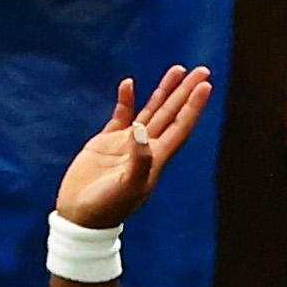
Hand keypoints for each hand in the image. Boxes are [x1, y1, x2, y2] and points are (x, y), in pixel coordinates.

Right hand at [51, 65, 213, 227]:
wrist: (80, 217)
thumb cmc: (106, 208)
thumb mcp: (126, 188)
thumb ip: (138, 160)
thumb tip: (142, 130)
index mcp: (156, 159)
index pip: (179, 127)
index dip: (193, 106)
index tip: (205, 85)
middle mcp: (146, 148)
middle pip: (171, 114)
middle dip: (186, 92)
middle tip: (202, 70)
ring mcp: (127, 144)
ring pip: (151, 111)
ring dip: (165, 92)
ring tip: (178, 70)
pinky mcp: (107, 143)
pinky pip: (121, 116)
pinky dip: (126, 100)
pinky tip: (129, 83)